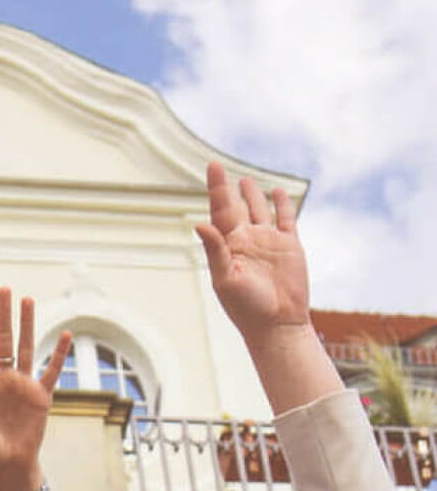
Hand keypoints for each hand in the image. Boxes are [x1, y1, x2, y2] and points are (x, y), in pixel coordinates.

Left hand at [0, 291, 67, 490]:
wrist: (2, 469)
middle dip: (0, 315)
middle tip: (1, 290)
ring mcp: (19, 385)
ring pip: (25, 348)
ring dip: (26, 325)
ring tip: (26, 300)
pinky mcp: (39, 397)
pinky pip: (52, 372)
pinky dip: (61, 354)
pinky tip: (67, 334)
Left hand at [195, 162, 309, 340]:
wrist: (277, 325)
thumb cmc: (246, 308)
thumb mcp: (226, 280)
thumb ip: (215, 250)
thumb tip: (200, 223)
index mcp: (229, 247)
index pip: (220, 210)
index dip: (217, 188)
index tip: (212, 166)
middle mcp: (247, 241)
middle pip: (236, 207)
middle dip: (229, 189)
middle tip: (219, 169)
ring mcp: (269, 242)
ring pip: (259, 210)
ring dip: (252, 195)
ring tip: (245, 180)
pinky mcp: (290, 246)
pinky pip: (285, 219)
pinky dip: (281, 204)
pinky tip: (277, 192)